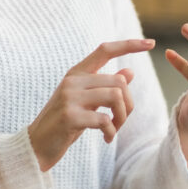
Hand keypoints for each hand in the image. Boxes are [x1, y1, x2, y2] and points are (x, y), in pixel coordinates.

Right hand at [28, 38, 154, 171]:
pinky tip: (107, 139)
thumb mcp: (85, 102)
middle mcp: (73, 80)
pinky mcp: (70, 116)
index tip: (151, 43)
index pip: (105, 50)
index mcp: (77, 73)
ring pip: (116, 97)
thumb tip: (130, 72)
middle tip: (120, 122)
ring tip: (114, 130)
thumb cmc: (64, 123)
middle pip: (119, 82)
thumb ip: (105, 86)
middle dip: (128, 105)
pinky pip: (105, 120)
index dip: (128, 45)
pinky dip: (112, 132)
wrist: (36, 145)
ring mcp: (70, 97)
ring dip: (122, 118)